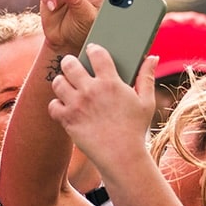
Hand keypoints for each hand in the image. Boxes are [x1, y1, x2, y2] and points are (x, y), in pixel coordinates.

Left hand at [48, 44, 155, 169]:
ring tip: (67, 85)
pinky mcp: (67, 120)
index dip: (93, 49)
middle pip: (69, 63)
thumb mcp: (146, 102)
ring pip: (57, 82)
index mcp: (111, 82)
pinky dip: (57, 105)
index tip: (92, 50)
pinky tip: (64, 106)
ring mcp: (76, 105)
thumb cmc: (135, 129)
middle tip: (72, 65)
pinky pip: (52, 105)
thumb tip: (152, 57)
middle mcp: (91, 91)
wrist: (122, 157)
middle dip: (70, 62)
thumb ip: (146, 77)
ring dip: (62, 82)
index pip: (96, 53)